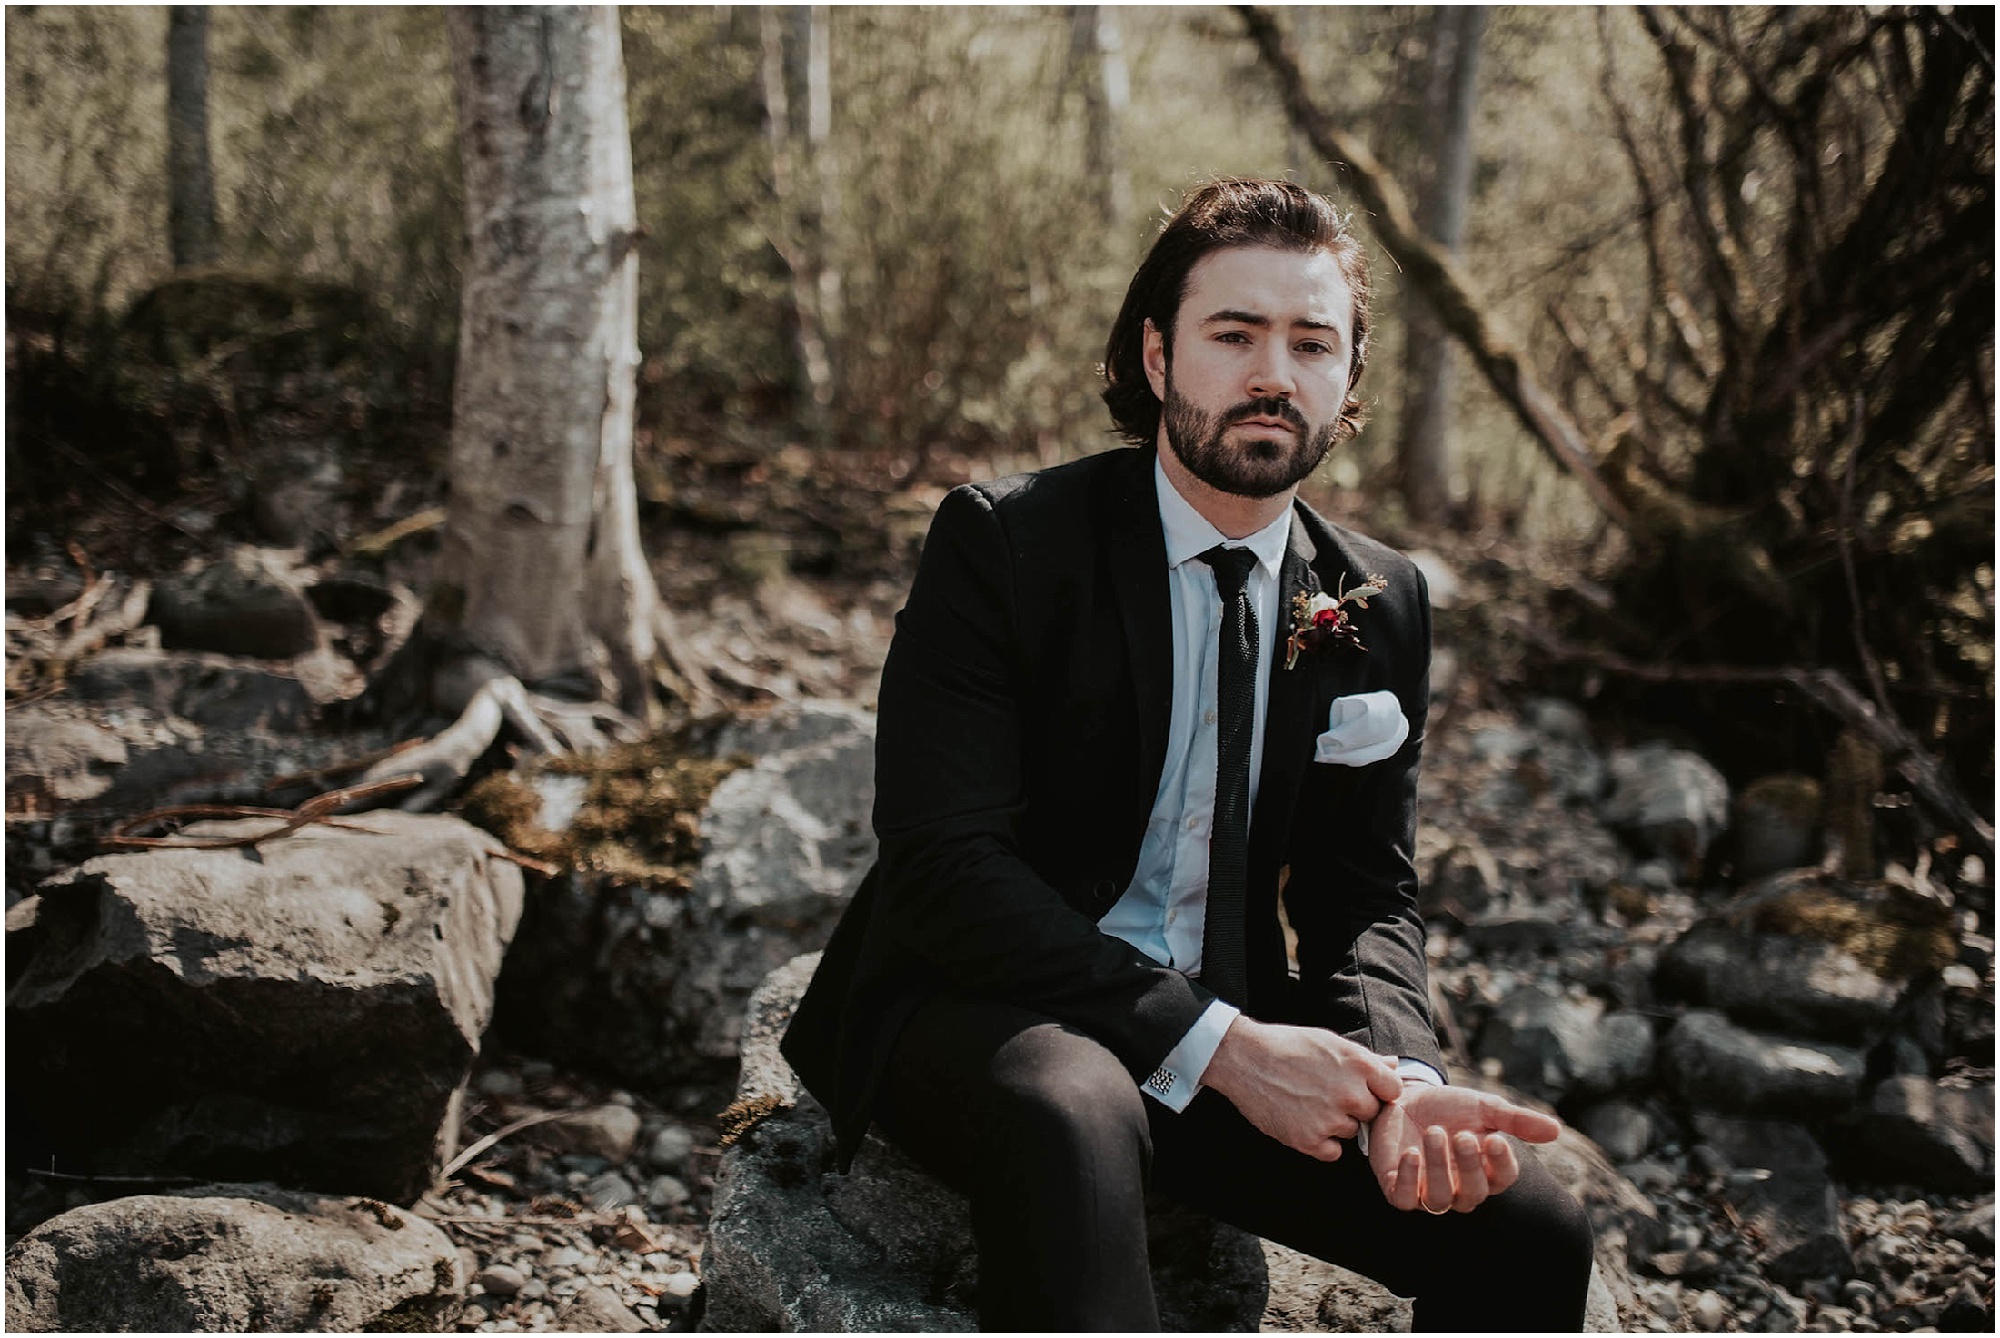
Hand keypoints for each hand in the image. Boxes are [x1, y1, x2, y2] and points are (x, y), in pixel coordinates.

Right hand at [1201, 1018, 1403, 1161]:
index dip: (1377, 1090)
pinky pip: (1332, 1152)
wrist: (1244, 1059)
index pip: (1393, 1090)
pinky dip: (1320, 1143)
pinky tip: (1302, 1121)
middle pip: (1371, 1113)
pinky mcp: (1309, 1140)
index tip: (1361, 1087)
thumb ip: (1366, 1058)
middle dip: (1355, 1107)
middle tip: (1326, 1094)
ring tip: (1308, 1103)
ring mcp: (1330, 1119)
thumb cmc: (1287, 1046)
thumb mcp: (1330, 1042)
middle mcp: (1350, 1093)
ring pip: (1350, 1132)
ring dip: (1335, 1124)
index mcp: (1359, 1065)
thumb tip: (1395, 1065)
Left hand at [1367, 1084, 1560, 1212]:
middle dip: (1468, 1166)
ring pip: (1438, 1199)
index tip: (1495, 1139)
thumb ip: (1516, 1120)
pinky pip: (1404, 1199)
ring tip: (1433, 1133)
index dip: (1501, 1163)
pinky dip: (1407, 1181)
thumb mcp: (1484, 1108)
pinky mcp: (1397, 1188)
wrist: (1405, 1097)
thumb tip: (1555, 1130)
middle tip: (1462, 1135)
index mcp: (1485, 1171)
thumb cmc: (1449, 1107)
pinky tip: (1411, 1155)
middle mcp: (1459, 1188)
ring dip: (1437, 1167)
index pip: (1502, 1179)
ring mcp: (1427, 1191)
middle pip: (1473, 1193)